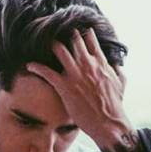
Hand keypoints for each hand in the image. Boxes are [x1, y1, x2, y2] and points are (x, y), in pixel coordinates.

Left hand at [25, 27, 132, 151]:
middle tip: (56, 32)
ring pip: (59, 50)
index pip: (90, 39)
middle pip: (74, 39)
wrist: (108, 122)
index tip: (76, 29)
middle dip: (65, 34)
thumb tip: (115, 64)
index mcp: (100, 62)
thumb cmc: (115, 105)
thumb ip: (117, 70)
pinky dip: (36, 67)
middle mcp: (87, 64)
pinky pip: (47, 72)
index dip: (82, 32)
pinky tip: (30, 65)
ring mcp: (75, 74)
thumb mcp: (120, 83)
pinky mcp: (65, 86)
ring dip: (51, 46)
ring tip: (43, 44)